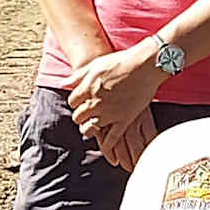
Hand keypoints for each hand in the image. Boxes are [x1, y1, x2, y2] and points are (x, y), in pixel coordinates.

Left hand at [67, 45, 164, 169]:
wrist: (144, 65)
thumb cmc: (121, 61)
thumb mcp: (95, 64)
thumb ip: (79, 75)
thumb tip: (65, 83)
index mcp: (87, 88)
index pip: (72, 102)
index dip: (77, 102)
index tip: (82, 101)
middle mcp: (95, 103)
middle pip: (78, 117)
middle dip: (81, 116)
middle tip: (87, 114)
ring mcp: (109, 113)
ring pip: (90, 129)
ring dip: (89, 129)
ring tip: (92, 127)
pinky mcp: (124, 120)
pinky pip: (111, 138)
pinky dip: (107, 146)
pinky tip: (107, 148)